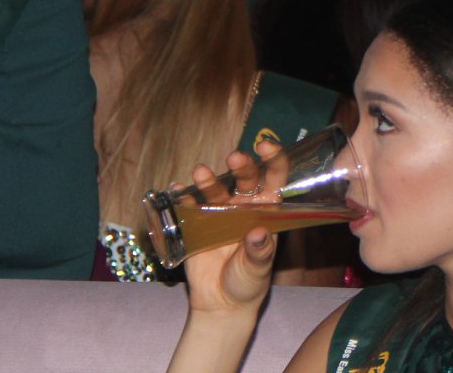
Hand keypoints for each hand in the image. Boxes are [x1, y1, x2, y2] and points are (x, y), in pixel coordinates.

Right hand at [181, 145, 280, 319]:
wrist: (221, 305)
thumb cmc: (248, 282)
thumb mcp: (257, 269)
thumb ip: (258, 252)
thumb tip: (258, 233)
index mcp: (266, 211)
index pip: (275, 179)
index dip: (273, 159)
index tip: (265, 147)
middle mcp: (244, 207)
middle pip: (245, 179)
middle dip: (241, 166)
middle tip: (234, 159)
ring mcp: (219, 214)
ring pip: (216, 190)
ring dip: (208, 180)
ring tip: (200, 172)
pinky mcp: (196, 225)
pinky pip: (189, 206)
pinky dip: (183, 197)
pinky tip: (177, 189)